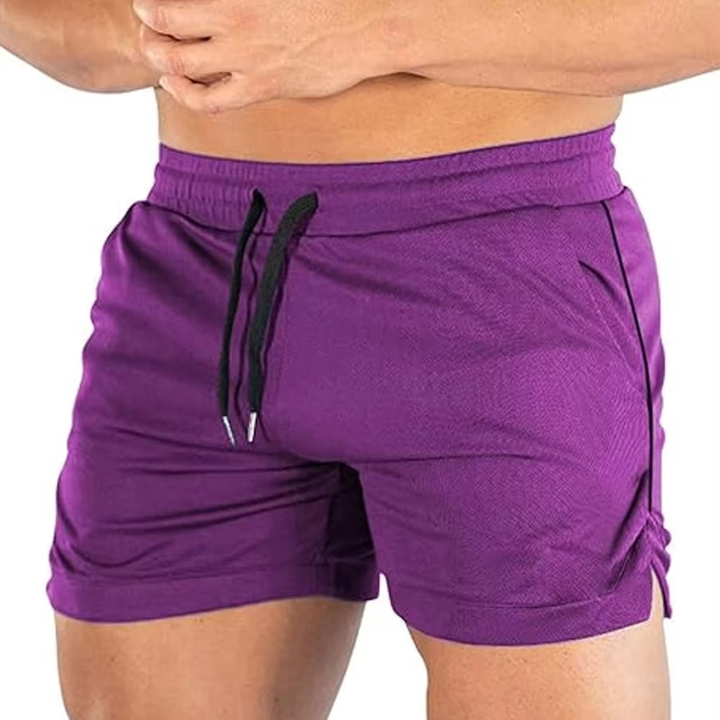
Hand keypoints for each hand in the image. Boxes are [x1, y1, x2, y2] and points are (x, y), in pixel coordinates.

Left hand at [133, 0, 413, 112]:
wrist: (367, 29)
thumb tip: (223, 4)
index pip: (173, 0)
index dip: (151, 2)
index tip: (147, 2)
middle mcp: (235, 20)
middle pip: (166, 26)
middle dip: (147, 26)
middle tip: (145, 25)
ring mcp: (247, 57)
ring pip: (180, 63)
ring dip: (158, 58)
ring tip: (156, 54)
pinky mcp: (262, 87)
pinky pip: (210, 100)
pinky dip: (185, 93)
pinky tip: (178, 84)